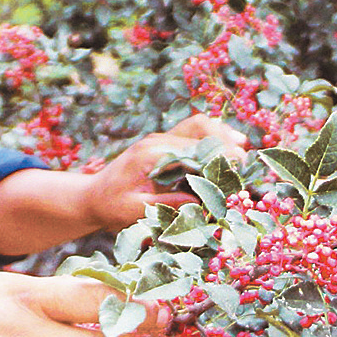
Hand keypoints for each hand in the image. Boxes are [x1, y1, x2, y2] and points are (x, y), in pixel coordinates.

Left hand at [81, 114, 247, 231]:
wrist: (91, 197)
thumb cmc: (109, 206)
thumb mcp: (133, 211)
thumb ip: (166, 205)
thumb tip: (201, 202)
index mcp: (151, 153)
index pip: (194, 146)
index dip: (220, 156)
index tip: (240, 168)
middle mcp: (158, 140)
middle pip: (200, 126)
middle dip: (226, 141)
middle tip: (245, 162)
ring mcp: (162, 140)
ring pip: (199, 124)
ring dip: (222, 135)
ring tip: (242, 150)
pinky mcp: (165, 146)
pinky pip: (193, 133)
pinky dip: (213, 139)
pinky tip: (228, 150)